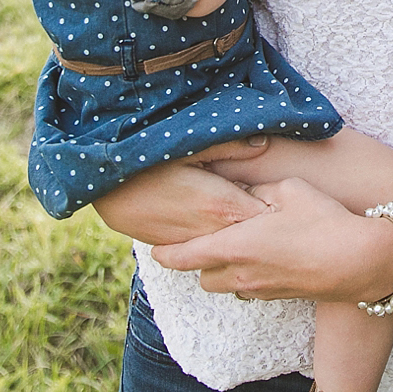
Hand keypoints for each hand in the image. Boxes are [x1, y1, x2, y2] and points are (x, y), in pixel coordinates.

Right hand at [89, 139, 271, 244]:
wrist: (107, 190)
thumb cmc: (150, 162)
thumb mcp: (191, 147)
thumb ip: (231, 147)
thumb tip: (264, 142)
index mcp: (223, 205)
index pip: (268, 216)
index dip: (280, 207)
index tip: (286, 197)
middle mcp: (213, 232)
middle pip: (254, 235)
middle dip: (266, 224)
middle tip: (273, 207)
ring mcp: (197, 244)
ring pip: (232, 246)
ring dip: (242, 233)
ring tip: (246, 215)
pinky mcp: (180, 249)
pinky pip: (209, 248)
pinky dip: (219, 237)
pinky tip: (216, 221)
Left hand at [152, 177, 392, 302]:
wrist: (361, 261)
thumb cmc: (323, 221)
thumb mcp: (288, 189)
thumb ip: (256, 191)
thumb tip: (241, 191)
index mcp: (234, 247)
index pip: (182, 257)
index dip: (164, 253)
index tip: (155, 246)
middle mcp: (241, 274)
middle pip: (200, 277)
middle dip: (197, 261)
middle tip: (205, 238)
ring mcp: (260, 290)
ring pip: (224, 286)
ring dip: (222, 270)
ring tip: (237, 246)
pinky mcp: (279, 297)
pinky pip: (249, 289)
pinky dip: (247, 276)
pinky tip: (266, 255)